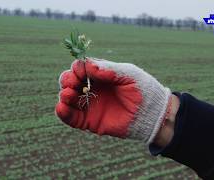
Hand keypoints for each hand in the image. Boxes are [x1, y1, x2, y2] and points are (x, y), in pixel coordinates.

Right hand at [55, 58, 171, 143]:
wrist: (152, 116)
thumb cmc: (143, 90)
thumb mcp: (129, 74)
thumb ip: (109, 69)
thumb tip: (88, 66)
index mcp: (100, 74)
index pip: (81, 67)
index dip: (78, 68)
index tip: (82, 71)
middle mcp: (91, 88)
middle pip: (69, 80)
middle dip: (67, 79)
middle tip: (73, 83)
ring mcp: (89, 104)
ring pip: (67, 97)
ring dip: (64, 94)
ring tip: (69, 94)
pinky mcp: (88, 121)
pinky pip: (70, 117)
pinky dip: (62, 112)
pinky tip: (62, 107)